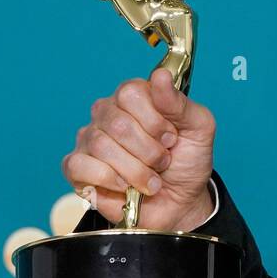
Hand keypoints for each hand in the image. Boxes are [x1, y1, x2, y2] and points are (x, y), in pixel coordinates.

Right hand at [62, 67, 215, 230]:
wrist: (181, 202)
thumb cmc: (188, 161)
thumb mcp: (199, 129)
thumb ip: (180, 103)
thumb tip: (160, 75)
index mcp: (135, 97)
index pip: (130, 93)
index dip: (155, 122)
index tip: (171, 138)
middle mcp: (107, 113)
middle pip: (117, 122)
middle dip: (150, 151)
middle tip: (163, 161)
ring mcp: (90, 138)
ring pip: (101, 145)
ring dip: (135, 170)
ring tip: (151, 178)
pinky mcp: (77, 166)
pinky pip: (79, 165)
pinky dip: (109, 180)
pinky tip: (125, 187)